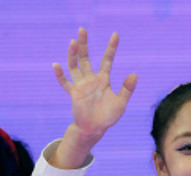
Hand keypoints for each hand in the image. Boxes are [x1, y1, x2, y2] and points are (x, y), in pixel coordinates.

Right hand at [52, 28, 137, 167]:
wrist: (95, 129)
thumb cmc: (108, 116)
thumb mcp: (121, 102)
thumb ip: (127, 89)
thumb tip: (134, 74)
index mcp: (103, 80)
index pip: (107, 60)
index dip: (111, 47)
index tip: (115, 34)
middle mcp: (91, 79)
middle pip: (85, 58)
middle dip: (84, 44)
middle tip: (82, 30)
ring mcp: (81, 86)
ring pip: (74, 66)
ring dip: (73, 54)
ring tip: (73, 42)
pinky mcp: (74, 94)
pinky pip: (65, 83)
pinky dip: (60, 75)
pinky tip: (56, 65)